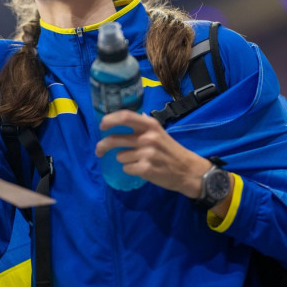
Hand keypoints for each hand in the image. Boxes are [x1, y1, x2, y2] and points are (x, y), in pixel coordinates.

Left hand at [94, 111, 213, 197]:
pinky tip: (141, 169)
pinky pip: (126, 168)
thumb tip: (122, 116)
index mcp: (150, 125)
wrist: (187, 170)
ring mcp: (147, 153)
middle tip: (99, 150)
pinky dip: (130, 170)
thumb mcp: (158, 132)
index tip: (102, 126)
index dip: (109, 120)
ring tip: (137, 161)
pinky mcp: (146, 168)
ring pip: (120, 156)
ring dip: (124, 160)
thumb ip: (142, 124)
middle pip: (114, 139)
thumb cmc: (170, 150)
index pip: (124, 116)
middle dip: (102, 146)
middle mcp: (148, 137)